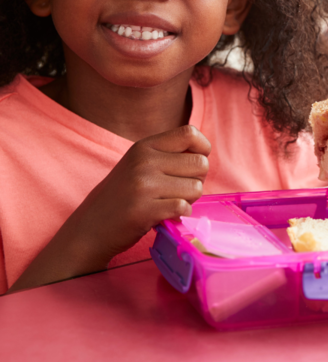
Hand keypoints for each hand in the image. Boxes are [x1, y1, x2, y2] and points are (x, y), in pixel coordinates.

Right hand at [9, 126, 209, 291]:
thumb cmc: (122, 196)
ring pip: (196, 188)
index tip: (195, 164)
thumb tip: (204, 153)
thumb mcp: (139, 164)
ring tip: (168, 203)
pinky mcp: (144, 209)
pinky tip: (165, 214)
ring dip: (189, 200)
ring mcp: (143, 185)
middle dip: (198, 180)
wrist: (89, 228)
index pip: (190, 133)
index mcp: (145, 146)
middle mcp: (144, 161)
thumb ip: (167, 154)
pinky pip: (183, 207)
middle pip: (200, 163)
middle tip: (180, 191)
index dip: (202, 149)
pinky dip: (180, 214)